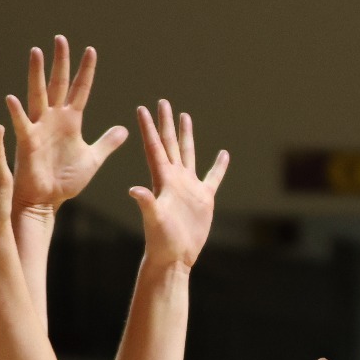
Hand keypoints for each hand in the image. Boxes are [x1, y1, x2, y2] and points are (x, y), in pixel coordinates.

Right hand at [6, 35, 128, 211]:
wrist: (47, 200)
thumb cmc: (65, 180)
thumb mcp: (92, 159)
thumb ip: (107, 142)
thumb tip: (124, 129)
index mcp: (70, 121)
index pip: (80, 90)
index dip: (85, 71)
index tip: (90, 50)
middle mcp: (54, 119)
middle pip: (58, 84)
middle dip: (60, 62)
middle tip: (61, 38)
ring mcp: (39, 128)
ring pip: (38, 95)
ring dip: (37, 74)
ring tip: (36, 51)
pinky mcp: (27, 143)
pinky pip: (22, 124)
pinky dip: (16, 112)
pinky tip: (12, 98)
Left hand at [129, 100, 228, 269]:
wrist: (174, 257)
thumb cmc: (161, 241)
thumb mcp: (154, 220)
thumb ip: (146, 203)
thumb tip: (135, 190)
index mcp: (162, 180)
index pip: (155, 148)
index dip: (149, 128)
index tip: (142, 108)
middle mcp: (175, 179)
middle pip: (170, 144)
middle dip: (167, 123)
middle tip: (163, 102)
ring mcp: (189, 187)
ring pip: (188, 154)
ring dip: (187, 136)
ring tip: (185, 117)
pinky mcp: (203, 198)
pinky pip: (213, 177)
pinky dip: (218, 166)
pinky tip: (223, 154)